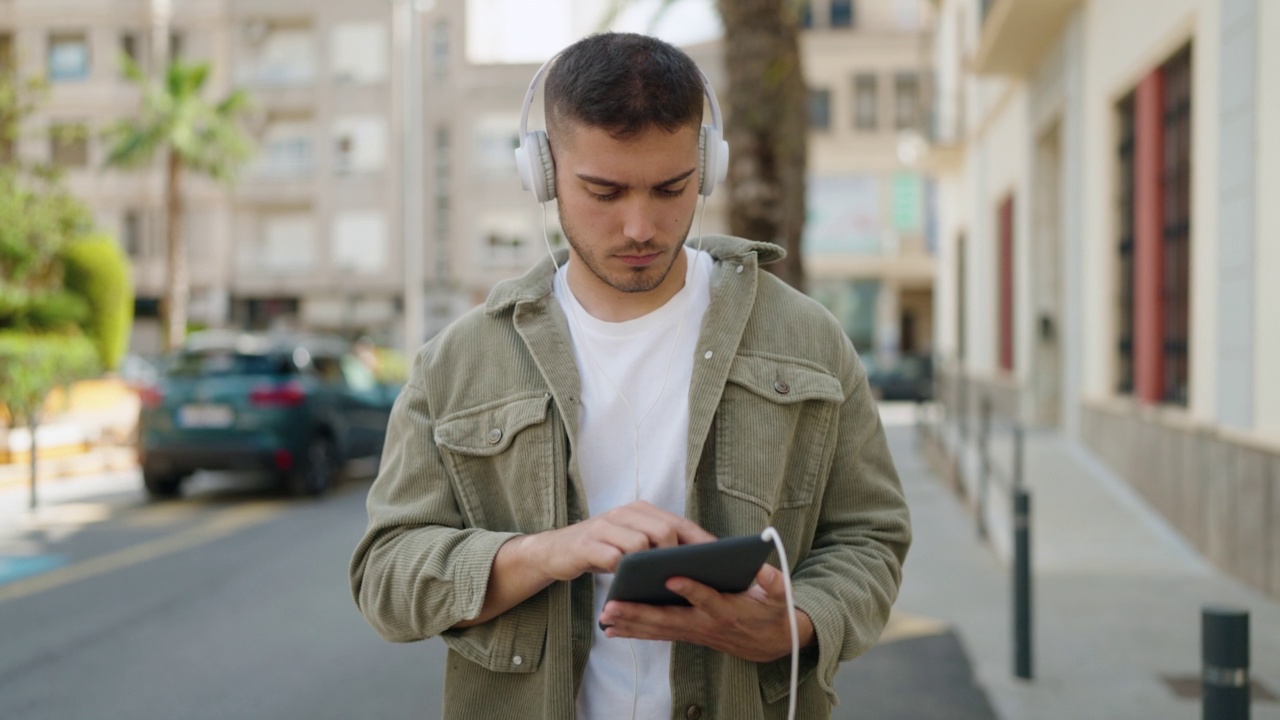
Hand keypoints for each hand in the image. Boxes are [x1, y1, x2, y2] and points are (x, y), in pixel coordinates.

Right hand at [525, 500, 715, 582]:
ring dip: (651, 566)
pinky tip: (631, 587)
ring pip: (640, 543)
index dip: (701, 541)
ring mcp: (604, 527)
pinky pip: (612, 558)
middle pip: (663, 530)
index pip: (679, 522)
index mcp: (640, 510)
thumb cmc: (602, 550)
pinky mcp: (587, 545)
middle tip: (686, 578)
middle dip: (678, 556)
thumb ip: (657, 546)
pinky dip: (624, 573)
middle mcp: (624, 513)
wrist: (555, 551)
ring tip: (661, 585)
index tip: (721, 562)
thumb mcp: (630, 541)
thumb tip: (698, 566)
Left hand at [597, 564, 815, 662]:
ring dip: (631, 624)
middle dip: (640, 613)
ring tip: (605, 617)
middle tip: (612, 607)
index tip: (671, 576)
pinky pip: (659, 634)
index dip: (691, 590)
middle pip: (670, 619)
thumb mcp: (780, 596)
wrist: (772, 643)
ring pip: (660, 629)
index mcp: (728, 610)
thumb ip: (774, 582)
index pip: (707, 599)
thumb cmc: (772, 612)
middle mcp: (707, 623)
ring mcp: (695, 631)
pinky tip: (613, 630)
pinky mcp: (688, 634)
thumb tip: (763, 569)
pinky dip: (636, 632)